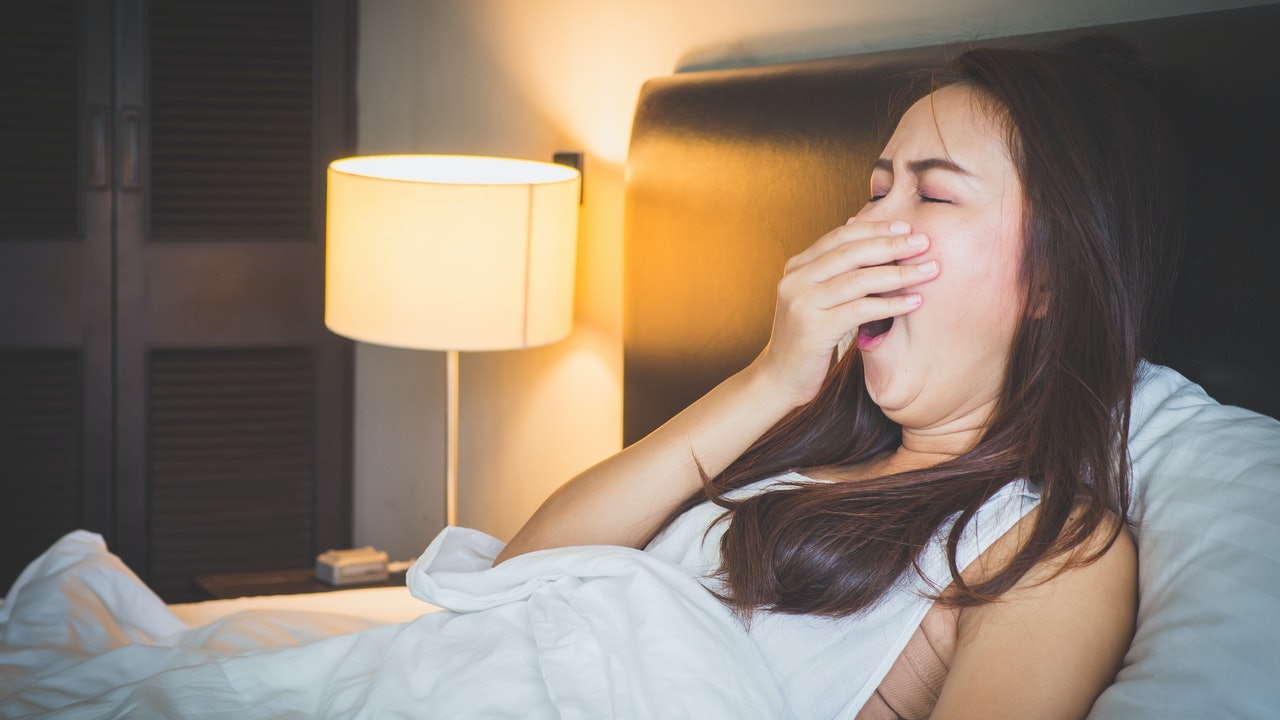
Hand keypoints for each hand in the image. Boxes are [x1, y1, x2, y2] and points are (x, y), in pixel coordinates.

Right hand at [750, 219, 937, 406]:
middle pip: (851, 253)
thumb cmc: (805, 340)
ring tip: (929, 270)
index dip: (875, 228)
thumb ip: (832, 273)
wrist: (778, 380)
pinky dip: (891, 305)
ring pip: (859, 279)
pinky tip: (914, 302)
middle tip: (924, 242)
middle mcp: (795, 280)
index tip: (906, 227)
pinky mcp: (814, 329)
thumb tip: (865, 242)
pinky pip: (861, 310)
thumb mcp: (814, 300)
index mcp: (796, 267)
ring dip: (900, 273)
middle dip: (891, 245)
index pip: (839, 237)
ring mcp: (802, 303)